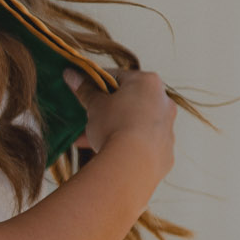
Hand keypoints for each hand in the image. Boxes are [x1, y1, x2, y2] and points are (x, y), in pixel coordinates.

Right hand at [62, 67, 176, 180]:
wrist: (132, 164)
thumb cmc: (114, 125)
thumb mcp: (95, 105)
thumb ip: (85, 89)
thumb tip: (72, 75)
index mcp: (148, 82)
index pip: (118, 77)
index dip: (98, 84)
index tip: (86, 92)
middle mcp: (164, 102)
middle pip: (130, 102)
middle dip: (108, 110)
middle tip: (90, 117)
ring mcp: (168, 128)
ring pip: (137, 124)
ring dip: (115, 129)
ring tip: (90, 139)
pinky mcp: (166, 152)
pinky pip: (143, 145)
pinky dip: (128, 147)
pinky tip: (108, 154)